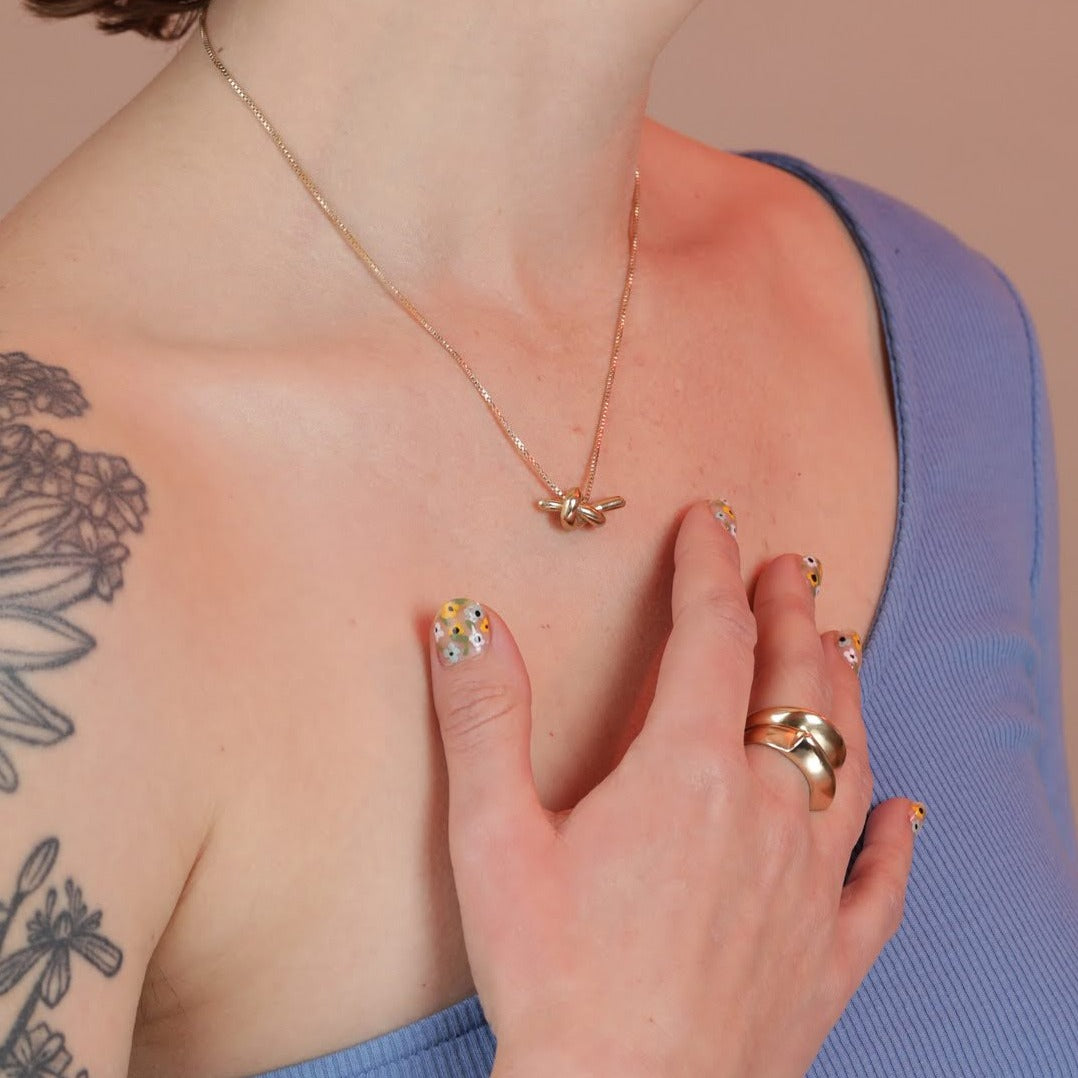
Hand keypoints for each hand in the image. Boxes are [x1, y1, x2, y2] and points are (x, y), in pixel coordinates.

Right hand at [428, 501, 918, 1076]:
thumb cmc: (553, 981)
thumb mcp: (492, 839)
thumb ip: (483, 719)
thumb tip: (466, 620)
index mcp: (685, 774)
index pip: (710, 638)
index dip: (708, 569)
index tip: (711, 521)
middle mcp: (765, 813)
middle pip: (794, 685)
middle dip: (789, 613)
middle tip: (788, 566)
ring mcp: (809, 886)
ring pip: (849, 762)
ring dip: (844, 693)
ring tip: (842, 646)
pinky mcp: (829, 957)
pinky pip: (882, 883)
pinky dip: (897, 837)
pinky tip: (909, 811)